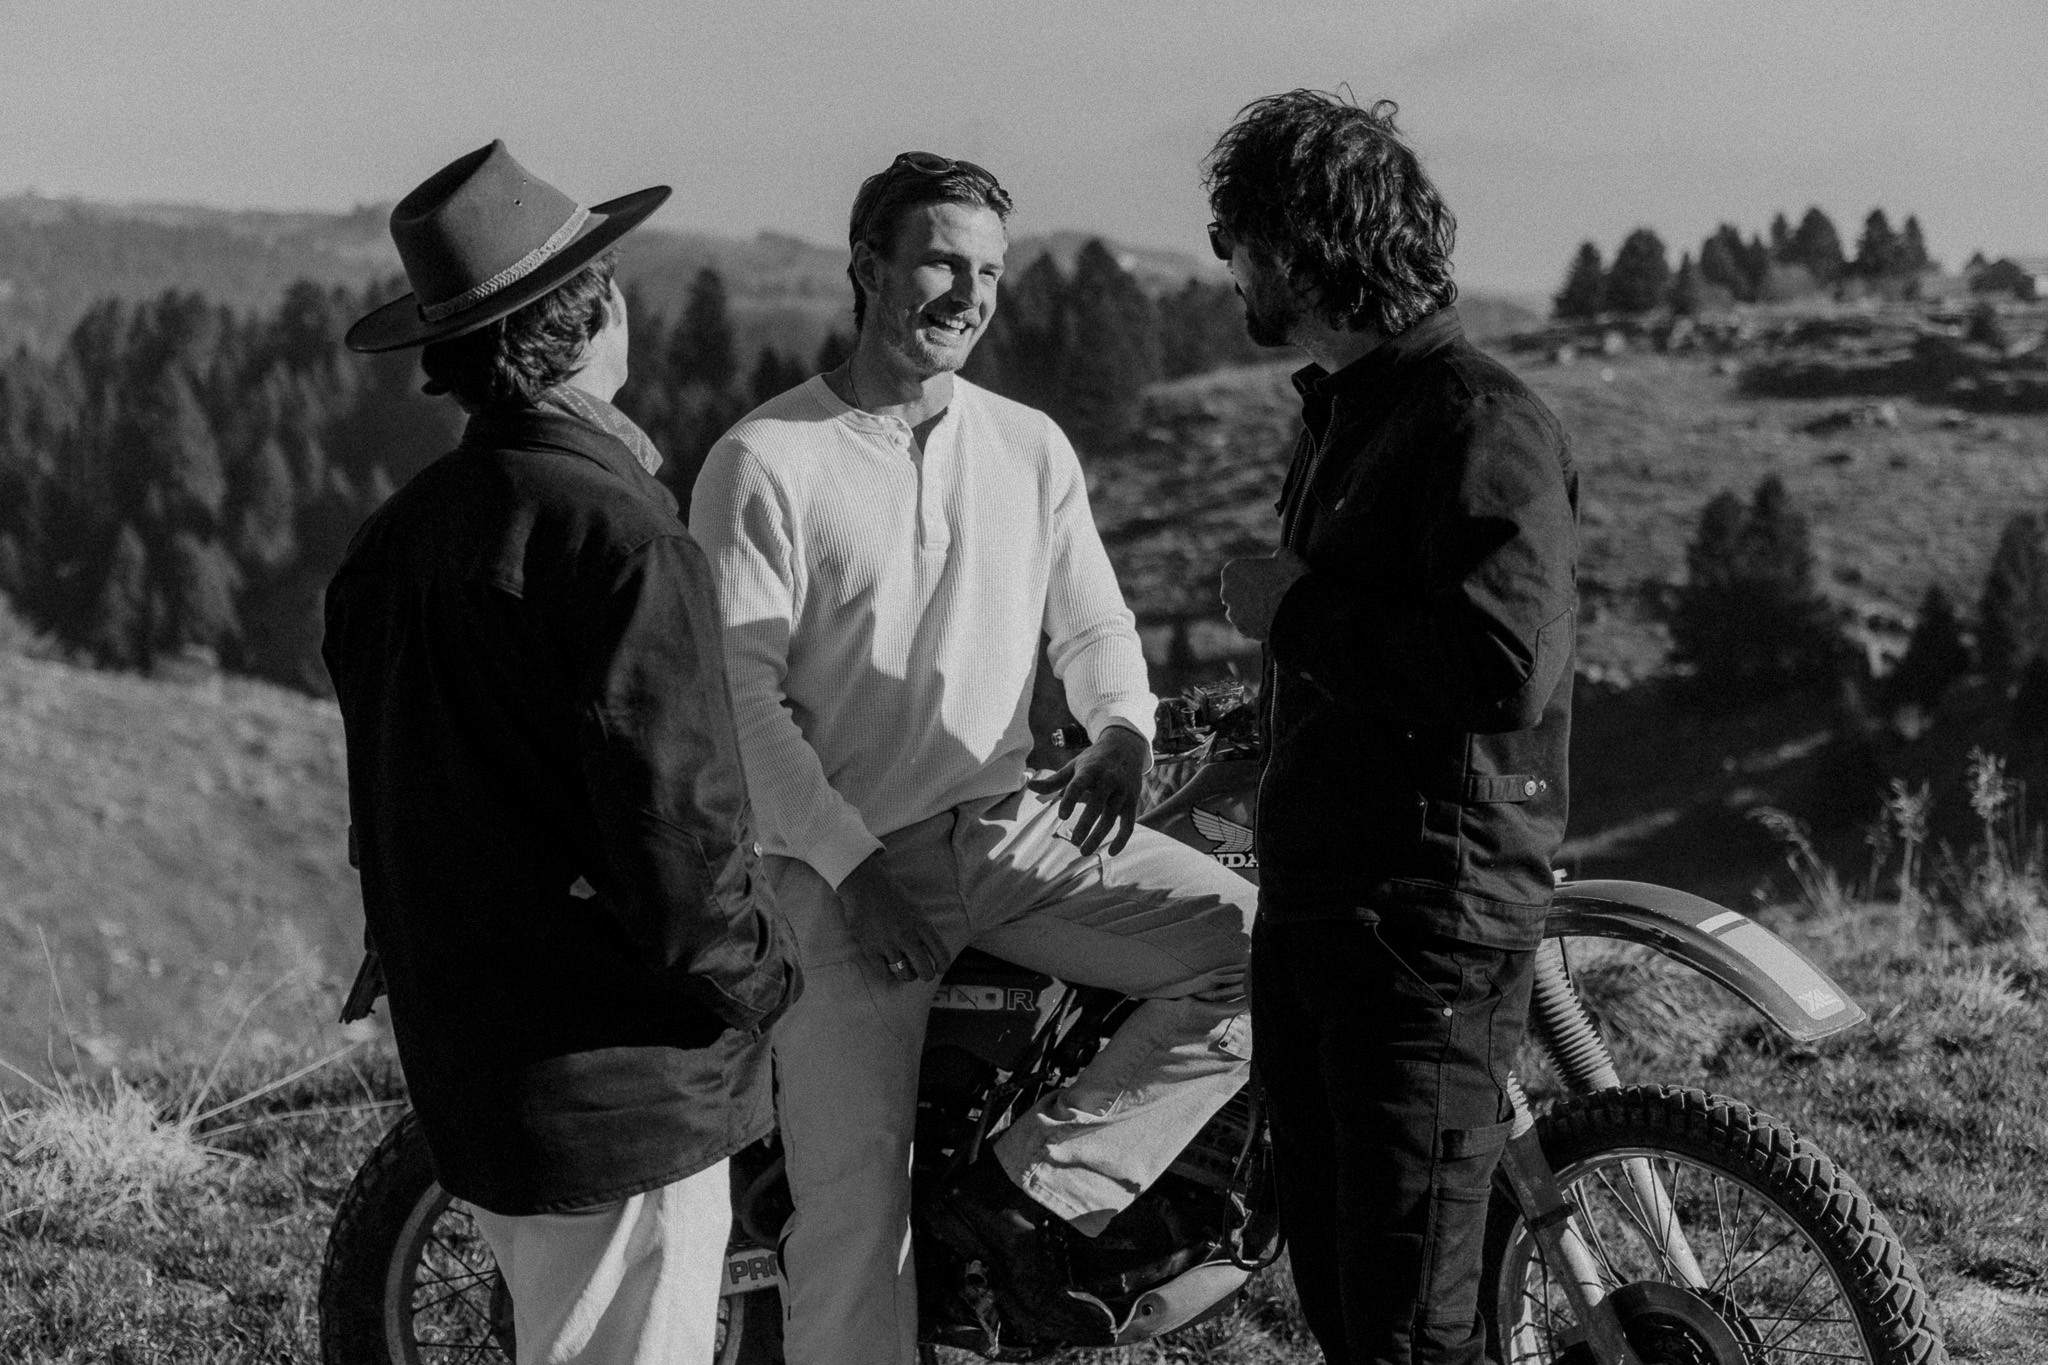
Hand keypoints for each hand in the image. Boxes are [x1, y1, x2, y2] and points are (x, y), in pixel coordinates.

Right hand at [838, 851, 947, 981]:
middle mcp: (907, 936)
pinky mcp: (870, 949)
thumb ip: (923, 928)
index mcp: (922, 924)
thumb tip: (928, 950)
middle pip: (924, 970)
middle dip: (926, 975)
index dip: (943, 966)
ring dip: (908, 976)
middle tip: (923, 973)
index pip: (941, 954)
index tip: (939, 968)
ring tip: (906, 972)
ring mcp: (888, 944)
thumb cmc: (891, 893)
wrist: (864, 885)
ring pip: (904, 974)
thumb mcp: (915, 907)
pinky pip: (884, 973)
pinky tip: (890, 969)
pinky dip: (890, 975)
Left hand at [1027, 723, 1149, 855]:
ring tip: (1084, 851)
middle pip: (1097, 805)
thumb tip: (1030, 786)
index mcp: (1090, 770)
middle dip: (1086, 825)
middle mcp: (1108, 780)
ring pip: (1111, 818)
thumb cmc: (1093, 761)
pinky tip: (1111, 853)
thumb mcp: (1074, 767)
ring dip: (1098, 836)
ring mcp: (1122, 792)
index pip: (1079, 785)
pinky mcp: (1132, 802)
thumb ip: (1053, 781)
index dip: (1070, 800)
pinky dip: (1122, 839)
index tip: (1062, 816)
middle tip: (1073, 842)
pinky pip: (1128, 824)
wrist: (1125, 747)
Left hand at [1220, 547, 1310, 642]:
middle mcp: (1227, 592)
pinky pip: (1249, 626)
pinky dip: (1257, 624)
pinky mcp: (1243, 631)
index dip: (1254, 573)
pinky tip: (1272, 620)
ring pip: (1240, 610)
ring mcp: (1233, 614)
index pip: (1239, 570)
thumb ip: (1277, 555)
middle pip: (1237, 591)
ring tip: (1273, 608)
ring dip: (1251, 609)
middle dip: (1249, 592)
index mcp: (1232, 570)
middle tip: (1270, 593)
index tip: (1267, 576)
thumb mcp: (1287, 557)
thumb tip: (1278, 556)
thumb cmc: (1292, 580)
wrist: (1299, 613)